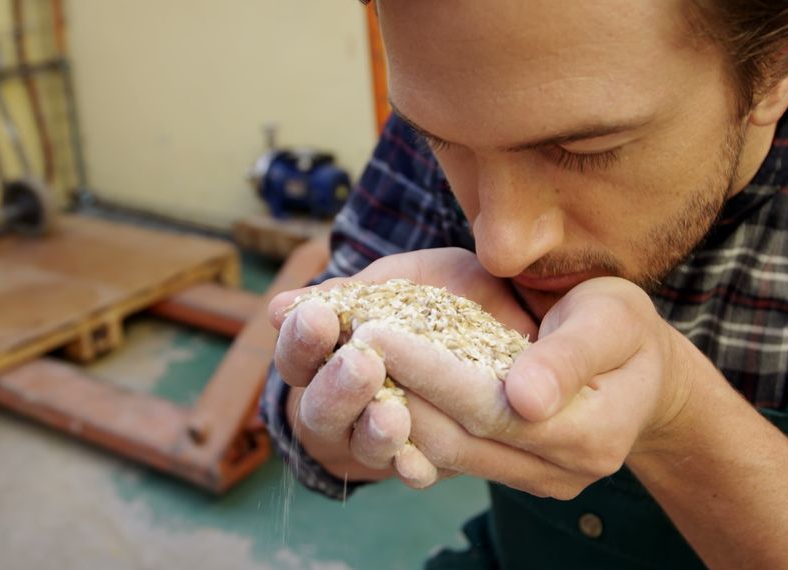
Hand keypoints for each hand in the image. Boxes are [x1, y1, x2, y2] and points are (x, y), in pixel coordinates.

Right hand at [269, 248, 537, 485]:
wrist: (508, 319)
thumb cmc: (437, 297)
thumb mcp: (397, 283)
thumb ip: (348, 296)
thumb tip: (279, 307)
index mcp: (327, 360)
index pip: (296, 358)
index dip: (300, 341)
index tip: (315, 316)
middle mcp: (345, 408)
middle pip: (320, 411)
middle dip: (337, 388)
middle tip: (361, 362)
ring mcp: (382, 440)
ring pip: (365, 447)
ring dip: (374, 431)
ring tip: (391, 414)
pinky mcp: (428, 462)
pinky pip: (415, 473)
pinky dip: (414, 469)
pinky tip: (417, 463)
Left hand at [359, 277, 696, 498]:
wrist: (640, 372)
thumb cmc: (625, 329)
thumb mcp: (614, 319)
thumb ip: (571, 354)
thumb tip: (524, 398)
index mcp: (592, 432)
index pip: (491, 407)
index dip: (430, 371)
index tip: (377, 330)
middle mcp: (561, 471)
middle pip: (459, 439)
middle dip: (398, 390)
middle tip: (347, 344)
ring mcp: (535, 481)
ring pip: (446, 455)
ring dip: (392, 412)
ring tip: (351, 366)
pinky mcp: (512, 476)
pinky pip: (450, 460)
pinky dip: (408, 427)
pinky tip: (377, 393)